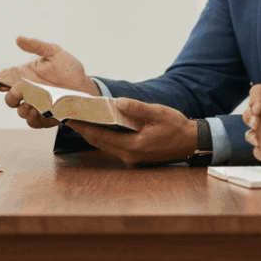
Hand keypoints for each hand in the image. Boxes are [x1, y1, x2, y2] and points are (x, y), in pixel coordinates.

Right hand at [0, 36, 98, 128]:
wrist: (86, 87)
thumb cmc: (69, 69)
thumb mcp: (54, 53)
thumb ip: (37, 46)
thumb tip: (18, 39)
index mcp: (26, 75)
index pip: (6, 77)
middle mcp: (27, 91)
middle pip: (10, 96)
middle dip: (10, 94)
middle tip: (16, 90)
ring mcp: (35, 105)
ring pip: (19, 110)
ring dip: (21, 107)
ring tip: (28, 103)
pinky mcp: (44, 117)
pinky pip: (32, 121)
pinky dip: (32, 118)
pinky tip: (36, 112)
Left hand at [68, 98, 197, 165]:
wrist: (191, 142)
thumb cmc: (176, 127)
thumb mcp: (158, 113)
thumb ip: (137, 108)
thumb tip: (118, 102)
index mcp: (133, 146)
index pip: (101, 136)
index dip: (84, 127)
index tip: (70, 118)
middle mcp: (129, 156)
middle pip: (99, 142)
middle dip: (83, 129)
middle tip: (69, 117)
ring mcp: (131, 158)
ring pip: (105, 145)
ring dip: (92, 133)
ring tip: (79, 120)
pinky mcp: (134, 157)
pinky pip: (113, 146)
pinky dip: (103, 136)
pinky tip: (98, 127)